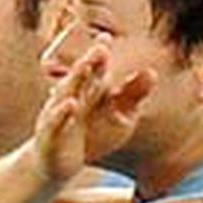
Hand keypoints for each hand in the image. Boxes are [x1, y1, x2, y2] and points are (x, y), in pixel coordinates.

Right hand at [32, 34, 155, 181]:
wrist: (54, 165)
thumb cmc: (89, 137)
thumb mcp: (118, 116)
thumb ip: (132, 95)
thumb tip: (152, 72)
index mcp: (87, 92)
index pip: (94, 70)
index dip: (99, 55)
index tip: (106, 37)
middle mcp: (71, 98)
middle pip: (81, 77)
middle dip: (90, 61)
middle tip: (101, 47)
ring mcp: (58, 114)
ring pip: (67, 93)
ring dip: (76, 79)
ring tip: (86, 66)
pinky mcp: (51, 134)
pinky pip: (56, 121)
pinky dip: (63, 112)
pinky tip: (71, 104)